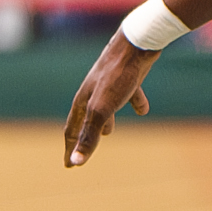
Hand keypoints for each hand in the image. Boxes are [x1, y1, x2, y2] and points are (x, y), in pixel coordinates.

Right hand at [63, 32, 157, 166]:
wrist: (137, 44)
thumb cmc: (117, 77)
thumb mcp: (102, 110)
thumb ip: (90, 136)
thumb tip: (76, 163)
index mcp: (83, 101)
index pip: (72, 130)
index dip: (70, 149)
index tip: (69, 166)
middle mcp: (93, 92)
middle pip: (85, 119)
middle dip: (83, 136)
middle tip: (82, 150)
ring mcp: (111, 84)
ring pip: (105, 108)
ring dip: (105, 122)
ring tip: (109, 133)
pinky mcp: (128, 77)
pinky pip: (130, 94)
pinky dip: (134, 104)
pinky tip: (143, 111)